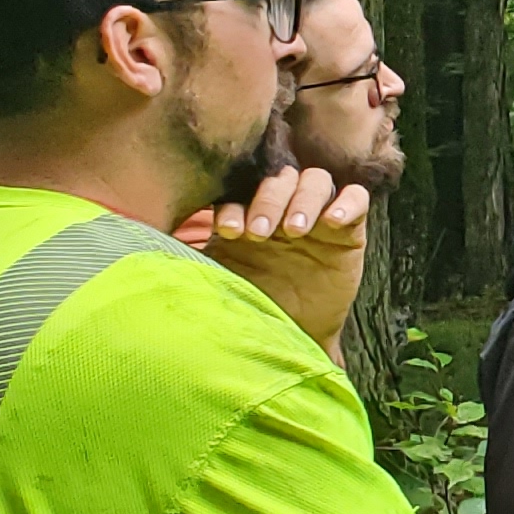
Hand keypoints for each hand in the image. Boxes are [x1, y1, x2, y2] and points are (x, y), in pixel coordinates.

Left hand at [199, 167, 372, 358]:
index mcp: (251, 215)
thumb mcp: (222, 276)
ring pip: (316, 181)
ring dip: (303, 199)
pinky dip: (346, 202)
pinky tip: (332, 221)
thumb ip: (202, 254)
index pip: (246, 189)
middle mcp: (285, 210)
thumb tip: (156, 247)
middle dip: (269, 200)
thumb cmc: (253, 303)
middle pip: (283, 178)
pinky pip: (357, 199)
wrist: (291, 335)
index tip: (229, 231)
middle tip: (261, 233)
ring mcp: (318, 219)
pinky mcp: (348, 232)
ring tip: (294, 230)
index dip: (237, 204)